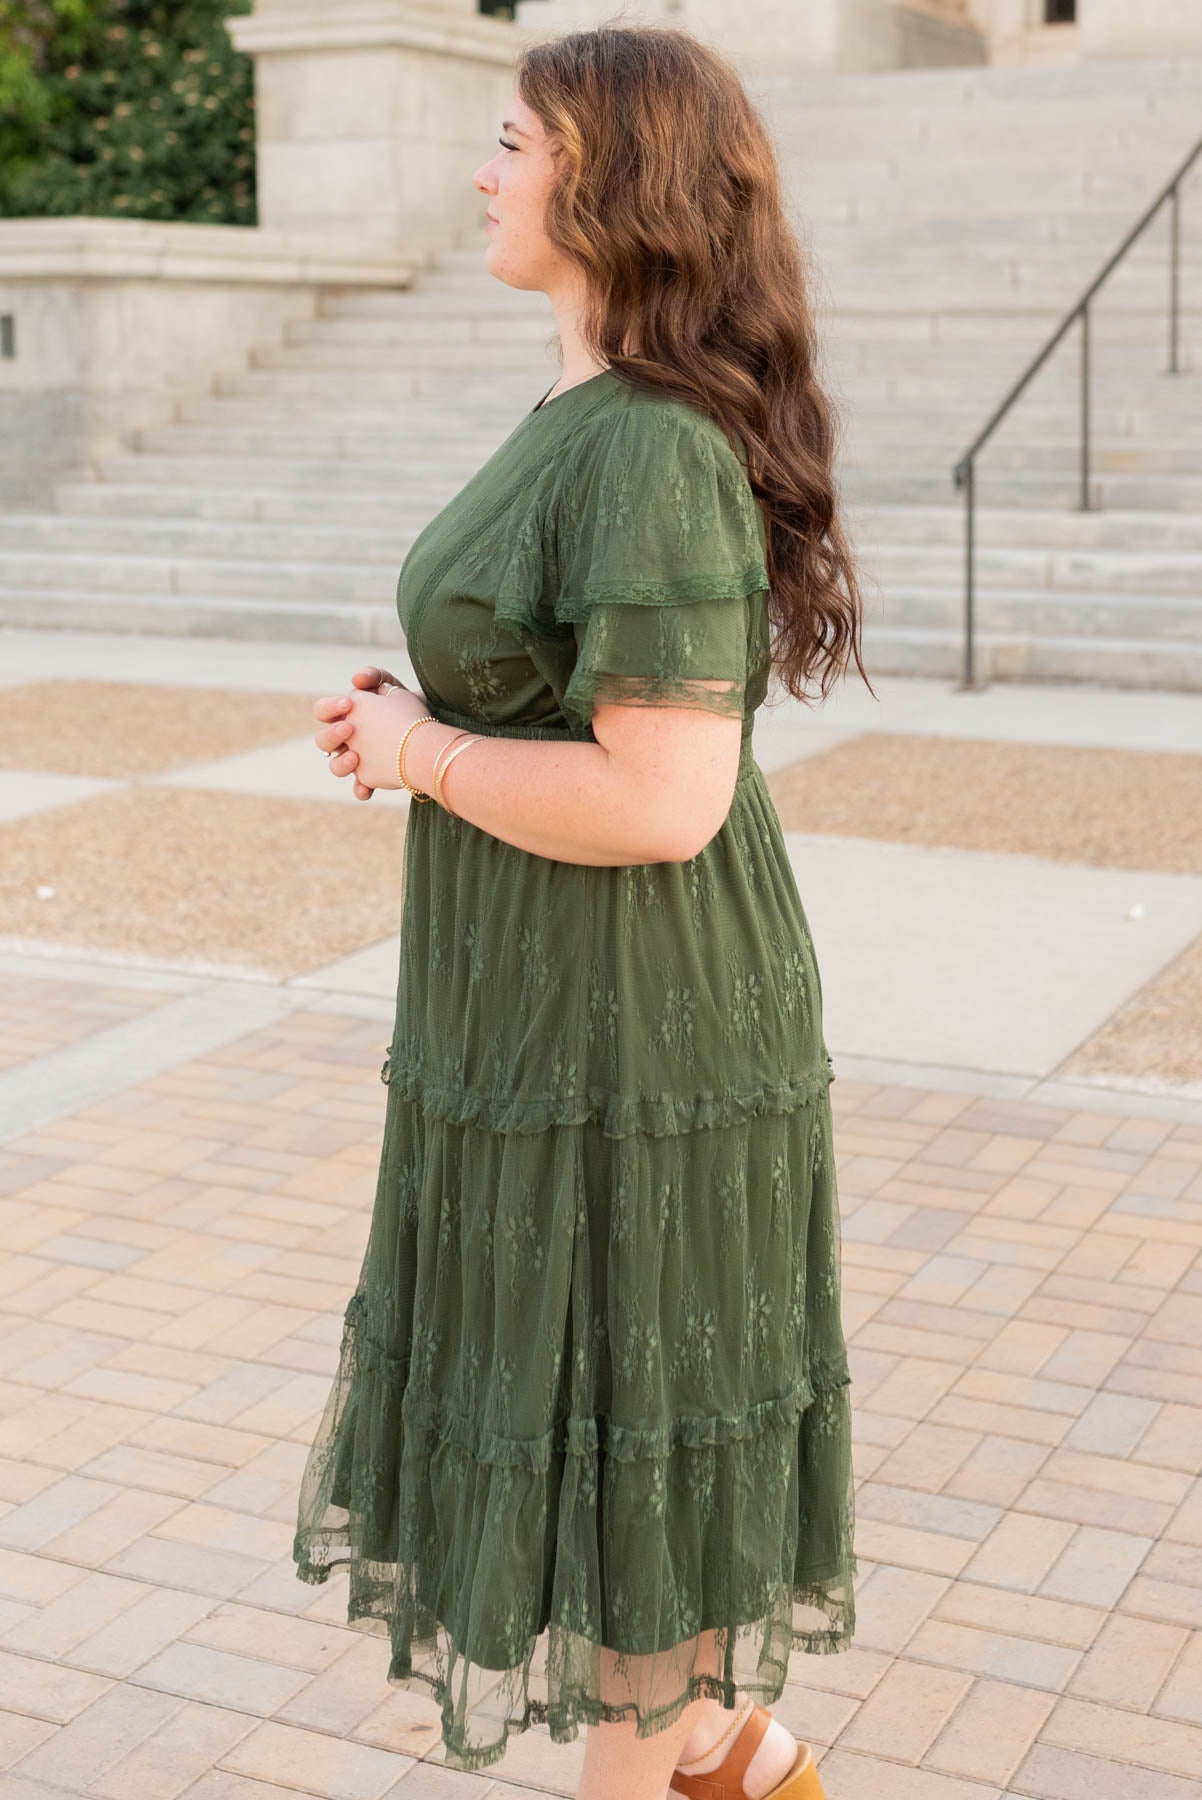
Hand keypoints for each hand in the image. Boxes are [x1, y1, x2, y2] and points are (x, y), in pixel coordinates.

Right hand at [313, 666, 430, 800]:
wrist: (430, 737)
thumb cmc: (408, 710)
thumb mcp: (394, 688)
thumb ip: (373, 676)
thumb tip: (356, 679)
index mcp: (347, 718)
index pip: (323, 711)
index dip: (330, 708)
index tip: (349, 703)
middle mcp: (347, 741)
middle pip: (323, 741)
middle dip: (332, 734)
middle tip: (350, 728)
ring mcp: (357, 761)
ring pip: (336, 767)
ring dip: (341, 763)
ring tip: (356, 757)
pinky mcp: (371, 779)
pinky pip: (360, 788)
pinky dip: (361, 790)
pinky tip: (367, 790)